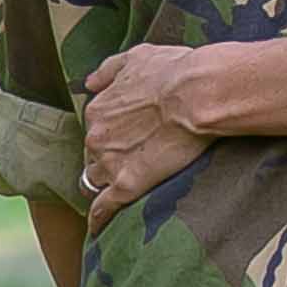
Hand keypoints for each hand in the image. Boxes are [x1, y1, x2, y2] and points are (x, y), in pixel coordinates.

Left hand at [81, 44, 212, 234]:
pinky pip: (103, 209)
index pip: (96, 129)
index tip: (127, 137)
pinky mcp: (126, 186)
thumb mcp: (138, 56)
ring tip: (123, 191)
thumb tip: (89, 83)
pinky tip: (99, 229)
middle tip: (132, 160)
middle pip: (93, 156)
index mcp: (99, 108)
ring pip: (96, 181)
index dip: (111, 135)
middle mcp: (96, 136)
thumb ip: (109, 70)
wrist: (197, 93)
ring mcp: (109, 163)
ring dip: (106, 185)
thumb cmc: (175, 70)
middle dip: (107, 159)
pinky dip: (99, 220)